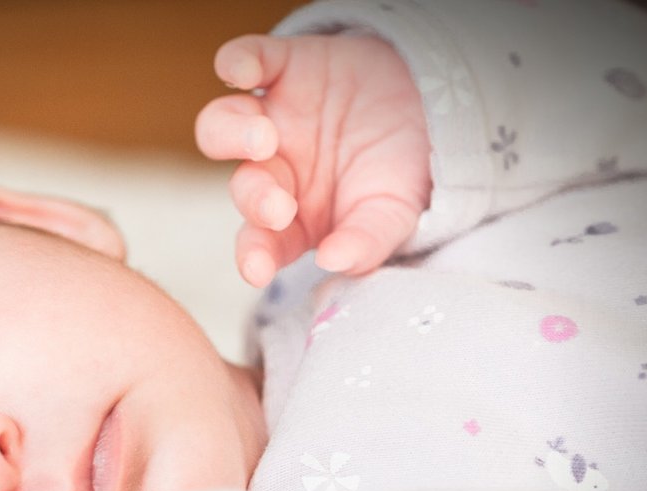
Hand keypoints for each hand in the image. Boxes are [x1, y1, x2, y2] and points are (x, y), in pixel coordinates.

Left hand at [196, 34, 430, 285]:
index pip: (261, 243)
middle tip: (279, 207)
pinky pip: (244, 62)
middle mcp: (271, 171)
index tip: (258, 271)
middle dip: (257, 199)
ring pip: (221, 127)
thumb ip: (365, 242)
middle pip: (244, 187)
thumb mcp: (392, 214)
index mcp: (292, 218)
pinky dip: (237, 63)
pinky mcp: (280, 68)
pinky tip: (244, 71)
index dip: (254, 256)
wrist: (425, 102)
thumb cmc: (396, 173)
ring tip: (264, 139)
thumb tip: (334, 263)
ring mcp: (270, 118)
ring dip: (232, 135)